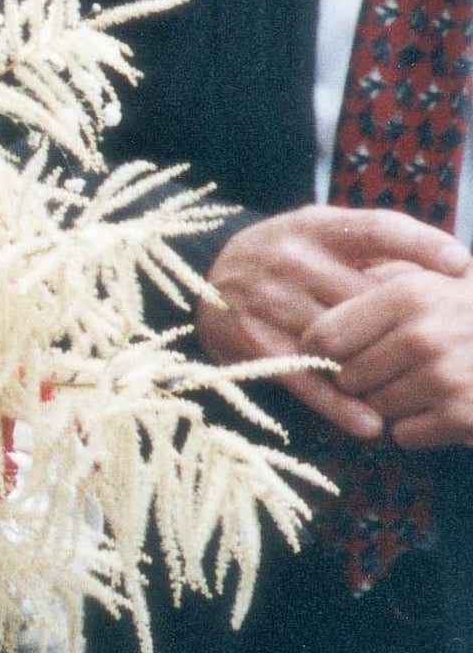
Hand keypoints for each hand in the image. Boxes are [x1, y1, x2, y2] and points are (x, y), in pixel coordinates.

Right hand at [203, 208, 467, 437]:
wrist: (205, 279)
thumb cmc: (286, 256)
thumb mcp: (319, 233)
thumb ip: (373, 242)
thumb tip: (456, 266)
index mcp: (313, 227)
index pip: (376, 229)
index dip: (421, 244)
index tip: (462, 266)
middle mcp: (289, 259)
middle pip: (368, 296)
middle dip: (409, 324)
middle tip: (446, 347)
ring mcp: (268, 301)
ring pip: (343, 344)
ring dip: (381, 372)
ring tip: (418, 393)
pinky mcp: (253, 341)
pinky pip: (306, 379)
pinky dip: (340, 407)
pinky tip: (372, 425)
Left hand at [306, 263, 472, 448]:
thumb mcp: (438, 279)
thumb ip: (383, 281)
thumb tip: (318, 301)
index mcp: (408, 294)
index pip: (324, 336)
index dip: (322, 352)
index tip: (336, 356)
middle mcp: (422, 334)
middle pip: (347, 378)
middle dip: (363, 381)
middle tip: (395, 372)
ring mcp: (444, 377)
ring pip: (376, 408)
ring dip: (395, 405)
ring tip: (430, 385)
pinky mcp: (463, 416)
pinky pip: (406, 435)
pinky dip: (421, 429)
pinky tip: (446, 409)